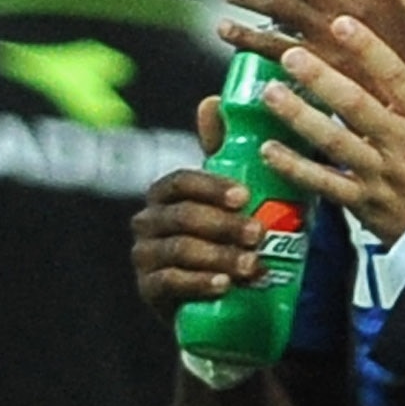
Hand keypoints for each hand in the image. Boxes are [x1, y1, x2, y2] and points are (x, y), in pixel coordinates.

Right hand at [131, 95, 264, 314]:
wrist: (222, 304)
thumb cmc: (228, 243)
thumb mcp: (234, 203)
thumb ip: (227, 156)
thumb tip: (212, 101)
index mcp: (165, 195)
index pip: (180, 183)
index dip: (210, 187)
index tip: (245, 196)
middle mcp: (148, 222)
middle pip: (182, 217)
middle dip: (223, 225)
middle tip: (258, 234)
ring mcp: (145, 258)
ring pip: (179, 250)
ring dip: (219, 256)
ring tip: (253, 265)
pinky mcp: (150, 292)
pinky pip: (170, 283)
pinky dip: (199, 283)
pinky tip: (224, 286)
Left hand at [264, 18, 404, 248]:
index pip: (396, 77)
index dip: (368, 48)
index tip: (341, 24)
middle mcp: (398, 143)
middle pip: (355, 106)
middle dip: (321, 79)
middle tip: (290, 56)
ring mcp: (378, 174)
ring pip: (333, 142)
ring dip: (299, 117)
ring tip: (269, 93)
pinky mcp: (363, 202)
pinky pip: (324, 184)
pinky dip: (295, 168)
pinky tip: (269, 149)